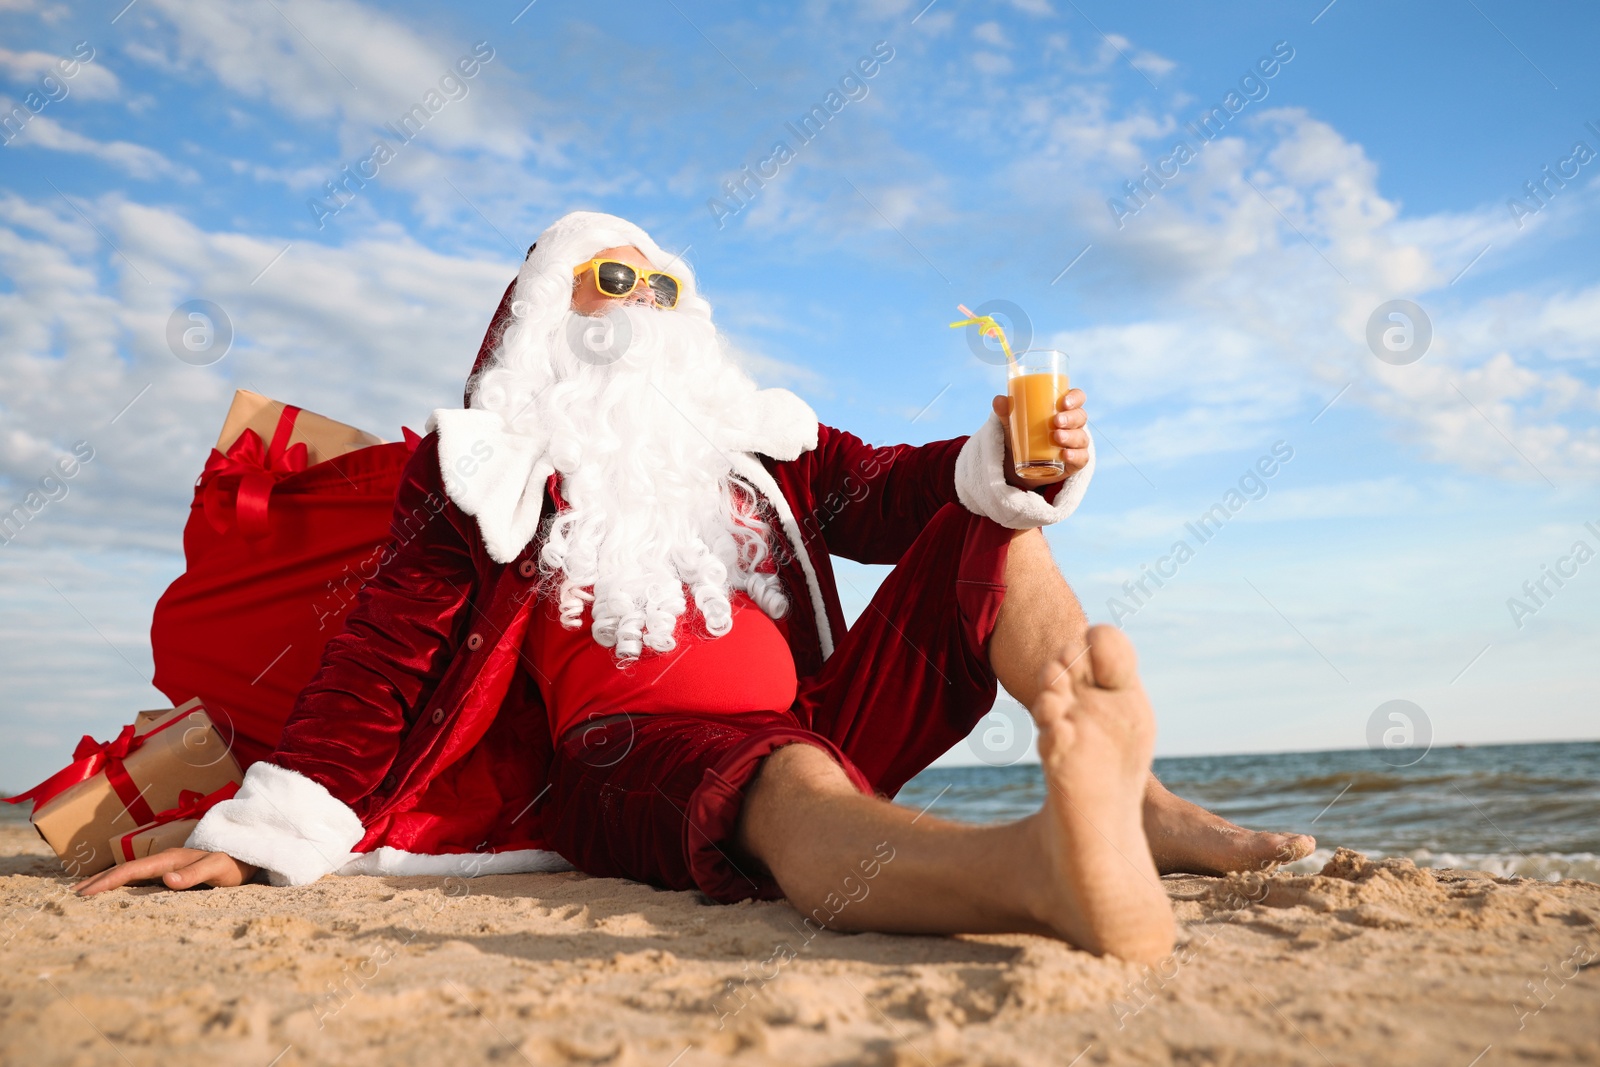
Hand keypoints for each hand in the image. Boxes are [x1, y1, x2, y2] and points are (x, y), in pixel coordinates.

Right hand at [72, 847, 260, 896]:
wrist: (252, 854)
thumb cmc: (235, 863)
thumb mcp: (218, 869)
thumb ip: (195, 874)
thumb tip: (166, 879)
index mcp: (171, 859)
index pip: (131, 871)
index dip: (106, 881)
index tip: (83, 893)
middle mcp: (166, 860)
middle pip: (126, 870)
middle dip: (99, 881)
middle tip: (73, 894)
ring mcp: (169, 865)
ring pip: (132, 873)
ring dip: (109, 881)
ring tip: (87, 891)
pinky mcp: (175, 870)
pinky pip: (144, 877)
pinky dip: (125, 883)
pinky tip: (119, 891)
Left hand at [992, 387, 1088, 489]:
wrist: (1022, 464)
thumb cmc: (1023, 435)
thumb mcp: (1012, 424)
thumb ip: (1006, 412)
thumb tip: (998, 400)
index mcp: (1063, 409)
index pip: (1077, 398)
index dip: (1075, 398)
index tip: (1063, 402)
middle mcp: (1073, 425)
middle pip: (1080, 416)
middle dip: (1070, 418)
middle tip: (1056, 421)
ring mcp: (1076, 443)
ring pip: (1081, 437)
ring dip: (1071, 436)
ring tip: (1057, 436)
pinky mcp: (1075, 461)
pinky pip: (1082, 458)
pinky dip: (1075, 456)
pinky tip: (1065, 455)